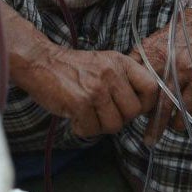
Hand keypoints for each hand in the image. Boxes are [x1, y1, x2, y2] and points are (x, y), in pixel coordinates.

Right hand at [20, 45, 159, 137]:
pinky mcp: (80, 102)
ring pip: (114, 125)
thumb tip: (142, 106)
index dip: (145, 104)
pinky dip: (83, 129)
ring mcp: (96, 88)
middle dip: (119, 119)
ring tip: (88, 115)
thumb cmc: (73, 68)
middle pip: (132, 112)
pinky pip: (92, 130)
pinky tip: (75, 118)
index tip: (132, 108)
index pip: (151, 88)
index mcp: (121, 62)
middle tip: (102, 113)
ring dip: (100, 126)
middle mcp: (112, 73)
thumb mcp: (105, 63)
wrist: (40, 62)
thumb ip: (123, 80)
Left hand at [140, 6, 191, 144]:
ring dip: (160, 123)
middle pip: (150, 95)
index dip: (132, 96)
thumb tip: (132, 74)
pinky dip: (181, 117)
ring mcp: (183, 71)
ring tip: (154, 137)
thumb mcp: (158, 37)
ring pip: (168, 103)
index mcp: (152, 51)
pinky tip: (177, 126)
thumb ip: (146, 56)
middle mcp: (165, 62)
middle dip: (144, 117)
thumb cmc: (183, 29)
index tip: (128, 109)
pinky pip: (188, 103)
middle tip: (141, 135)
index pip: (136, 78)